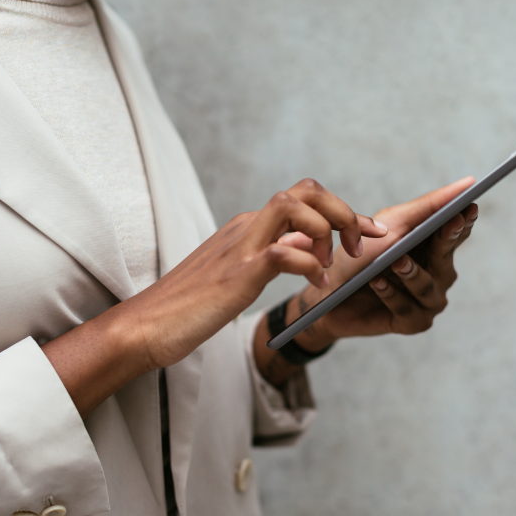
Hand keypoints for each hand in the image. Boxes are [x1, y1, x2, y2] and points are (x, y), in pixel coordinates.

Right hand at [42, 179, 385, 415]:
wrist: (146, 325)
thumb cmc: (190, 307)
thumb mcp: (238, 276)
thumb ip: (270, 258)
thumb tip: (303, 252)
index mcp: (248, 228)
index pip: (303, 198)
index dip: (341, 210)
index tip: (368, 233)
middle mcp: (247, 227)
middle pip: (306, 190)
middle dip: (345, 210)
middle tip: (363, 243)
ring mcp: (241, 246)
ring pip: (296, 205)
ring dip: (329, 229)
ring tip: (334, 263)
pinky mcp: (238, 273)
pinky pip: (284, 252)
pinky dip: (309, 264)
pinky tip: (316, 284)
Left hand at [280, 177, 478, 351]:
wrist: (327, 293)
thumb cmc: (360, 255)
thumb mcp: (390, 224)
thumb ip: (427, 207)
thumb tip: (467, 184)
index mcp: (434, 247)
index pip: (458, 232)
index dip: (465, 220)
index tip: (468, 207)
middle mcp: (438, 274)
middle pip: (447, 256)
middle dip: (445, 240)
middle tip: (447, 225)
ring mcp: (428, 300)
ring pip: (429, 286)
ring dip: (411, 273)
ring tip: (396, 261)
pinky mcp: (413, 323)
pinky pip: (409, 310)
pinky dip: (392, 295)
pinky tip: (378, 283)